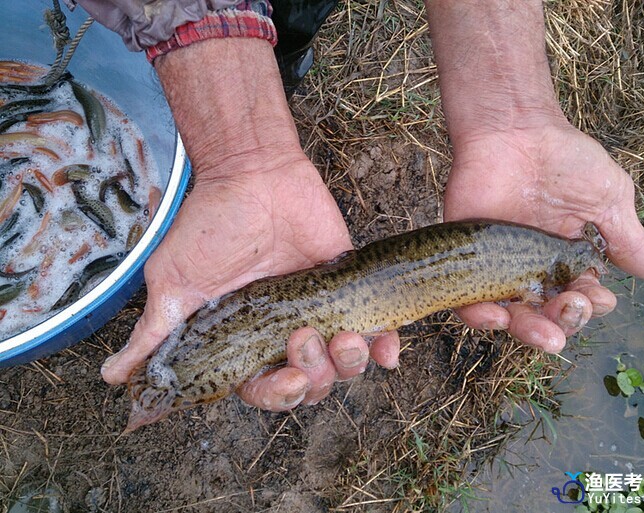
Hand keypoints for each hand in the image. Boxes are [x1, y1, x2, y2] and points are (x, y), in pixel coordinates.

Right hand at [101, 152, 398, 407]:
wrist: (251, 173)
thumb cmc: (208, 226)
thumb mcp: (174, 282)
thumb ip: (155, 332)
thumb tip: (114, 378)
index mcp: (245, 343)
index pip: (266, 390)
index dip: (281, 395)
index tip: (290, 378)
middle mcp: (283, 334)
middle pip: (311, 383)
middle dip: (316, 375)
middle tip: (307, 337)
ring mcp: (320, 312)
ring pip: (346, 364)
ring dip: (350, 362)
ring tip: (347, 337)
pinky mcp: (348, 288)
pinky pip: (377, 330)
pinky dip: (386, 347)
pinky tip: (389, 348)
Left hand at [444, 118, 643, 351]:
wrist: (513, 131)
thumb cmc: (564, 160)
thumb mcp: (607, 198)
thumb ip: (628, 238)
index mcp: (569, 261)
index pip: (582, 298)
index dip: (592, 305)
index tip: (596, 295)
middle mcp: (534, 270)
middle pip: (548, 316)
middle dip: (564, 322)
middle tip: (571, 307)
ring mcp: (498, 267)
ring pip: (512, 317)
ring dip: (529, 332)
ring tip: (543, 336)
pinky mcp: (466, 260)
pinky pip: (467, 301)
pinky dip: (480, 316)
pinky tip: (497, 316)